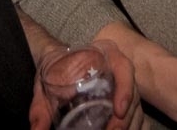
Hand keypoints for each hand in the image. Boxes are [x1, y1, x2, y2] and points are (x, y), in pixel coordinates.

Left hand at [28, 40, 143, 129]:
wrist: (56, 65)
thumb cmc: (55, 70)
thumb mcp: (45, 85)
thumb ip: (40, 108)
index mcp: (106, 54)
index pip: (124, 68)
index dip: (126, 89)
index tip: (118, 110)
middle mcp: (119, 70)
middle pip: (133, 94)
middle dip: (126, 119)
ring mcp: (124, 87)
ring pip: (137, 109)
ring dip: (130, 126)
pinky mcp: (123, 102)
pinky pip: (135, 116)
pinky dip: (132, 127)